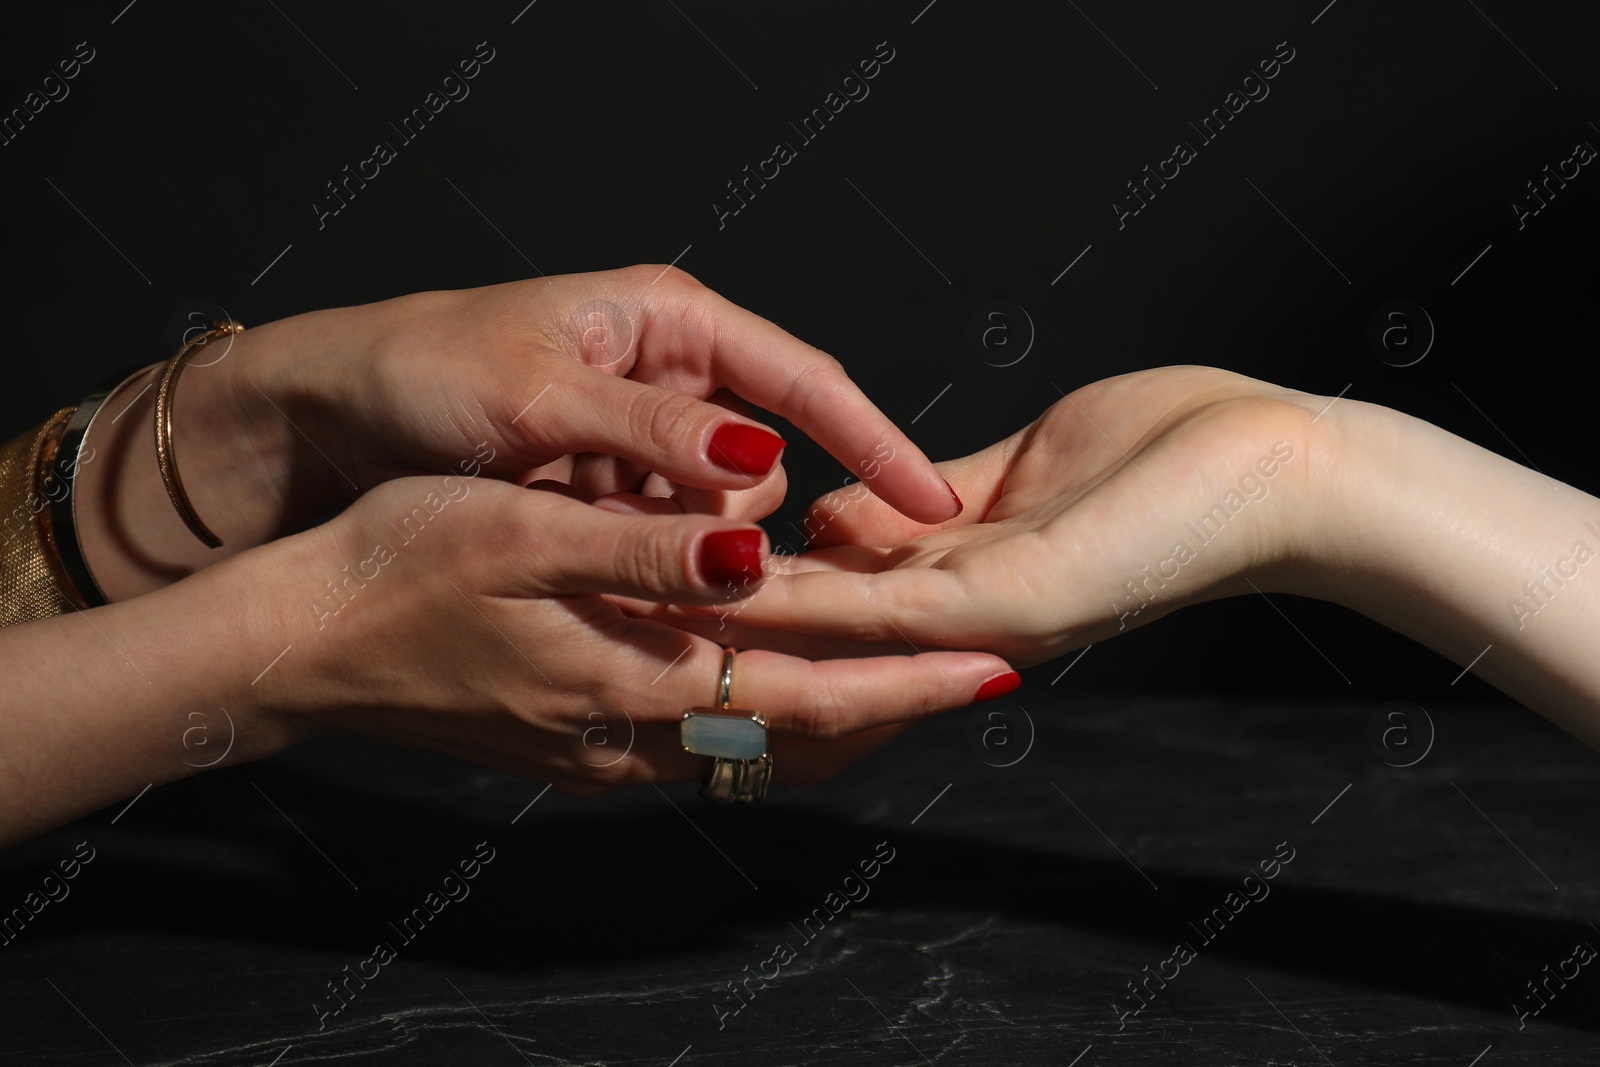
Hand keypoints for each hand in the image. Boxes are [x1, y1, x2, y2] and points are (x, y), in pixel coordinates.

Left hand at [82, 265, 959, 599]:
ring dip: (678, 549)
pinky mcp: (614, 496)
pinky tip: (590, 562)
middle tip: (676, 548)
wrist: (326, 419)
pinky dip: (644, 565)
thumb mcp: (537, 391)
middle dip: (738, 519)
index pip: (808, 380)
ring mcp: (645, 444)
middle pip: (769, 465)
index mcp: (673, 321)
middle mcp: (673, 379)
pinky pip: (667, 544)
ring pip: (719, 519)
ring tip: (587, 536)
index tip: (932, 505)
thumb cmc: (422, 370)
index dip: (877, 442)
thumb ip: (651, 427)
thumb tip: (762, 459)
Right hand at [242, 472, 1013, 794]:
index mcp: (637, 682)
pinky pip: (705, 742)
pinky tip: (779, 674)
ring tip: (909, 674)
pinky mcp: (576, 746)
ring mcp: (605, 752)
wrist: (299, 647)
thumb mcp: (520, 533)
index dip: (911, 684)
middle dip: (898, 709)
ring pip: (756, 748)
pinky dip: (765, 713)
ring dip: (838, 715)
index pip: (813, 698)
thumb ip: (645, 549)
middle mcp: (634, 737)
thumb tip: (760, 553)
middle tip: (979, 672)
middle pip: (801, 741)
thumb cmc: (396, 569)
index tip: (994, 666)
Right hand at [673, 367, 1327, 665]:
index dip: (728, 584)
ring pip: (822, 633)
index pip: (814, 594)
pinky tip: (720, 589)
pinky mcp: (998, 603)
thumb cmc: (1164, 454)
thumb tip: (838, 513)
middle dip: (706, 615)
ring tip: (626, 608)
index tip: (642, 567)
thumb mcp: (1011, 473)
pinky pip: (876, 606)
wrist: (1273, 469)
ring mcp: (970, 621)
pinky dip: (796, 602)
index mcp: (946, 583)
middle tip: (600, 607)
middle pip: (804, 630)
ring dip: (727, 623)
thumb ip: (923, 501)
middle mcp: (946, 622)